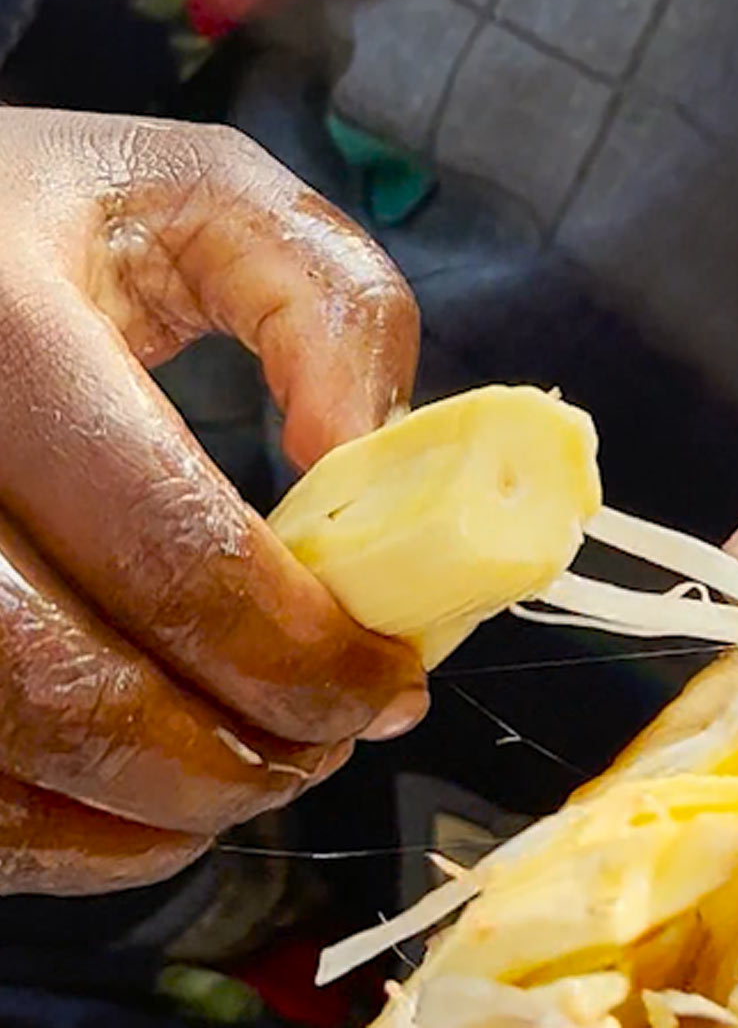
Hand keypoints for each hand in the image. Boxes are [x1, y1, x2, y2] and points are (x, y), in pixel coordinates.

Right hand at [0, 109, 425, 895]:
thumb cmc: (66, 212)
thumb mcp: (213, 201)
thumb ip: (330, 310)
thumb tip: (367, 466)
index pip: (168, 544)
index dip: (297, 647)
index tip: (386, 683)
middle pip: (62, 682)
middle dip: (230, 753)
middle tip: (332, 744)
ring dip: (146, 811)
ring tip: (257, 777)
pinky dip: (55, 833)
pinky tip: (145, 802)